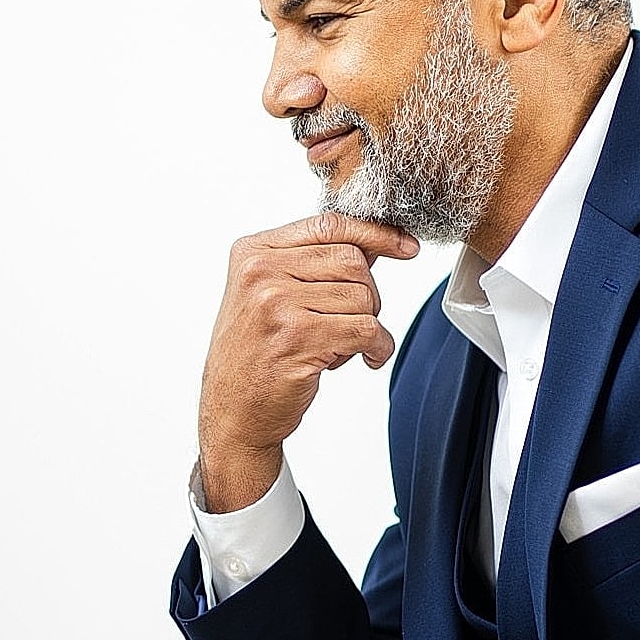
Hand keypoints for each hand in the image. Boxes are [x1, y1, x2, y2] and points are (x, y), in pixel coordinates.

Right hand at [197, 214, 419, 513]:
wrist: (233, 415)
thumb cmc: (254, 358)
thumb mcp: (269, 297)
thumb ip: (312, 265)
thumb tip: (374, 244)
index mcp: (252, 252)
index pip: (329, 224)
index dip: (375, 233)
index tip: (406, 246)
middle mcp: (260, 271)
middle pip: (352, 261)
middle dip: (367, 295)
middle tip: (352, 325)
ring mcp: (277, 303)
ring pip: (362, 297)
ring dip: (367, 326)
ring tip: (342, 347)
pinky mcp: (298, 337)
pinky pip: (366, 329)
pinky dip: (377, 347)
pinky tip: (366, 359)